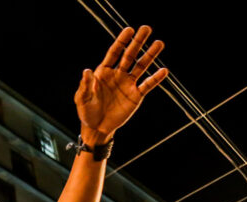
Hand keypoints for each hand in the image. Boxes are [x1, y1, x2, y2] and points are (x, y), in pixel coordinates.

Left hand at [75, 26, 167, 143]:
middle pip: (129, 55)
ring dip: (150, 55)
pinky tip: (163, 71)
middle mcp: (118, 74)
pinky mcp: (135, 95)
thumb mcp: (82, 99)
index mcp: (104, 72)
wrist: (96, 127)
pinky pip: (147, 85)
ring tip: (159, 43)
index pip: (114, 53)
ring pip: (140, 66)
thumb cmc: (86, 111)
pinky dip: (155, 78)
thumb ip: (85, 85)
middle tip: (146, 28)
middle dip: (137, 42)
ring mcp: (128, 84)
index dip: (121, 41)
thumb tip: (86, 71)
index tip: (129, 30)